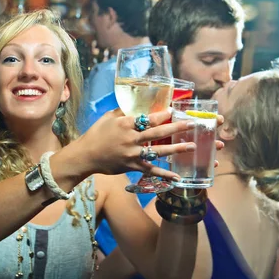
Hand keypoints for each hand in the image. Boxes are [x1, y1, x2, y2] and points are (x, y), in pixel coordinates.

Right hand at [77, 108, 196, 180]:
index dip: (163, 114)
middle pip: (157, 133)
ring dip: (176, 149)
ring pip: (158, 151)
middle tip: (192, 124)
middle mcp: (131, 138)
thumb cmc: (96, 134)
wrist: (86, 155)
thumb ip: (124, 111)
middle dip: (176, 128)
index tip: (175, 110)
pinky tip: (176, 177)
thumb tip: (137, 101)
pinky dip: (163, 174)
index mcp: (126, 124)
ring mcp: (132, 154)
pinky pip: (150, 170)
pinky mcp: (131, 166)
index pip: (148, 118)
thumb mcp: (108, 117)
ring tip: (192, 147)